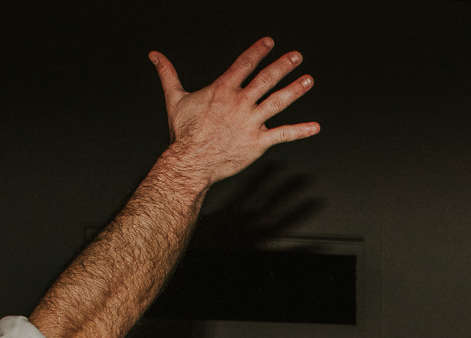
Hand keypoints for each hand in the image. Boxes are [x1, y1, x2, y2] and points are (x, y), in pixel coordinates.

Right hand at [151, 38, 320, 187]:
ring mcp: (251, 122)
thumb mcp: (175, 98)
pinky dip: (301, 131)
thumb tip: (155, 56)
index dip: (258, 51)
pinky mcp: (258, 142)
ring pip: (278, 102)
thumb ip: (168, 74)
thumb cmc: (184, 133)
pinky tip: (315, 127)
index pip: (244, 64)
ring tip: (308, 80)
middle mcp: (240, 102)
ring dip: (295, 90)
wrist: (191, 160)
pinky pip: (283, 135)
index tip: (270, 43)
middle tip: (296, 56)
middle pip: (266, 78)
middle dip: (283, 65)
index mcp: (223, 90)